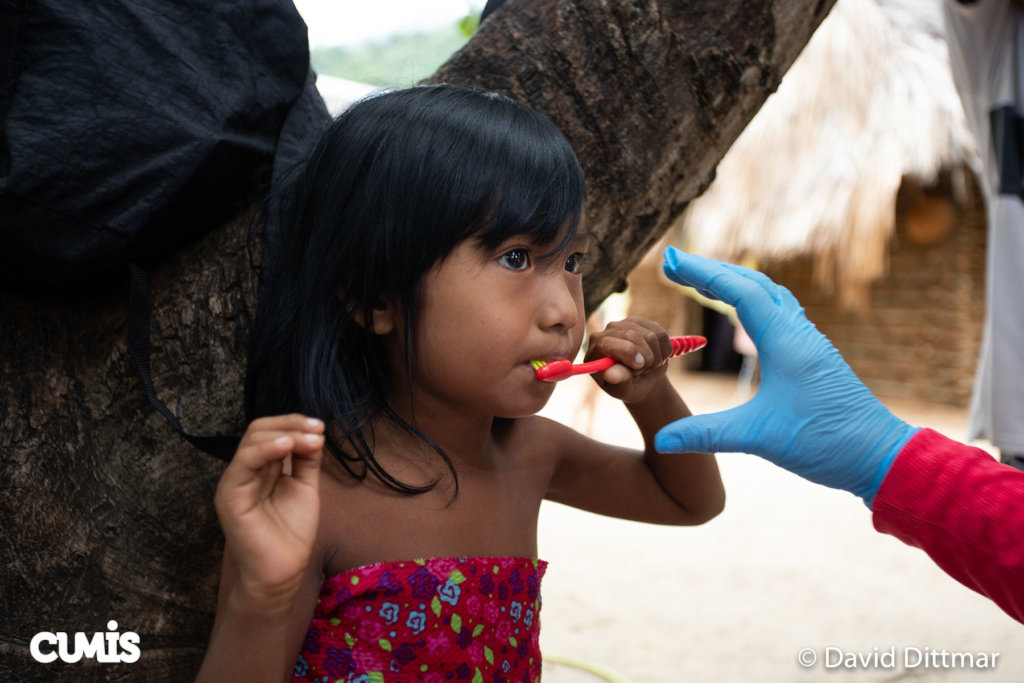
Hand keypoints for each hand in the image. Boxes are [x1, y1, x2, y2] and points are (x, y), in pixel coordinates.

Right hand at [214, 414, 324, 604]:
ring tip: (312, 439)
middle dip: (292, 424)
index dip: (294, 424)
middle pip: (259, 430)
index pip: (270, 432)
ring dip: (286, 433)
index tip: (321, 427)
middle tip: (319, 430)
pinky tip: (288, 445)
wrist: (283, 571)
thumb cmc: (292, 533)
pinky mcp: (229, 495)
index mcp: (260, 468)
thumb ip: (306, 459)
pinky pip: (244, 462)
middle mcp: (245, 471)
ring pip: (252, 441)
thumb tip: (315, 432)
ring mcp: (235, 482)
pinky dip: (267, 449)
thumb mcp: (305, 486)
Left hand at [587, 316, 672, 403]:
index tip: (639, 367)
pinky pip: (661, 333)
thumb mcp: (621, 389)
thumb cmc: (627, 386)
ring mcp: (625, 324)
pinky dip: (664, 350)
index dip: (628, 353)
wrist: (641, 380)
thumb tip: (610, 375)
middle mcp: (608, 331)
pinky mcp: (642, 323)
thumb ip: (617, 381)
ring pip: (651, 335)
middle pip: (633, 336)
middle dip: (645, 358)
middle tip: (643, 370)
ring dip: (656, 356)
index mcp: (596, 347)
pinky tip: (655, 356)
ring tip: (648, 365)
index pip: (609, 342)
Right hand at [654, 248, 917, 504]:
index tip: (672, 261)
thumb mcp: (760, 439)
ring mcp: (808, 345)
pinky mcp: (812, 359)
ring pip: (768, 297)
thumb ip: (707, 435)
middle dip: (712, 270)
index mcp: (786, 342)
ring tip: (701, 280)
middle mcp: (798, 334)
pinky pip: (778, 314)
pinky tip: (741, 316)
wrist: (880, 457)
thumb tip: (661, 440)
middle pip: (753, 284)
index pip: (739, 291)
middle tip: (676, 264)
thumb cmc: (828, 443)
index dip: (702, 273)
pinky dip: (752, 302)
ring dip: (734, 282)